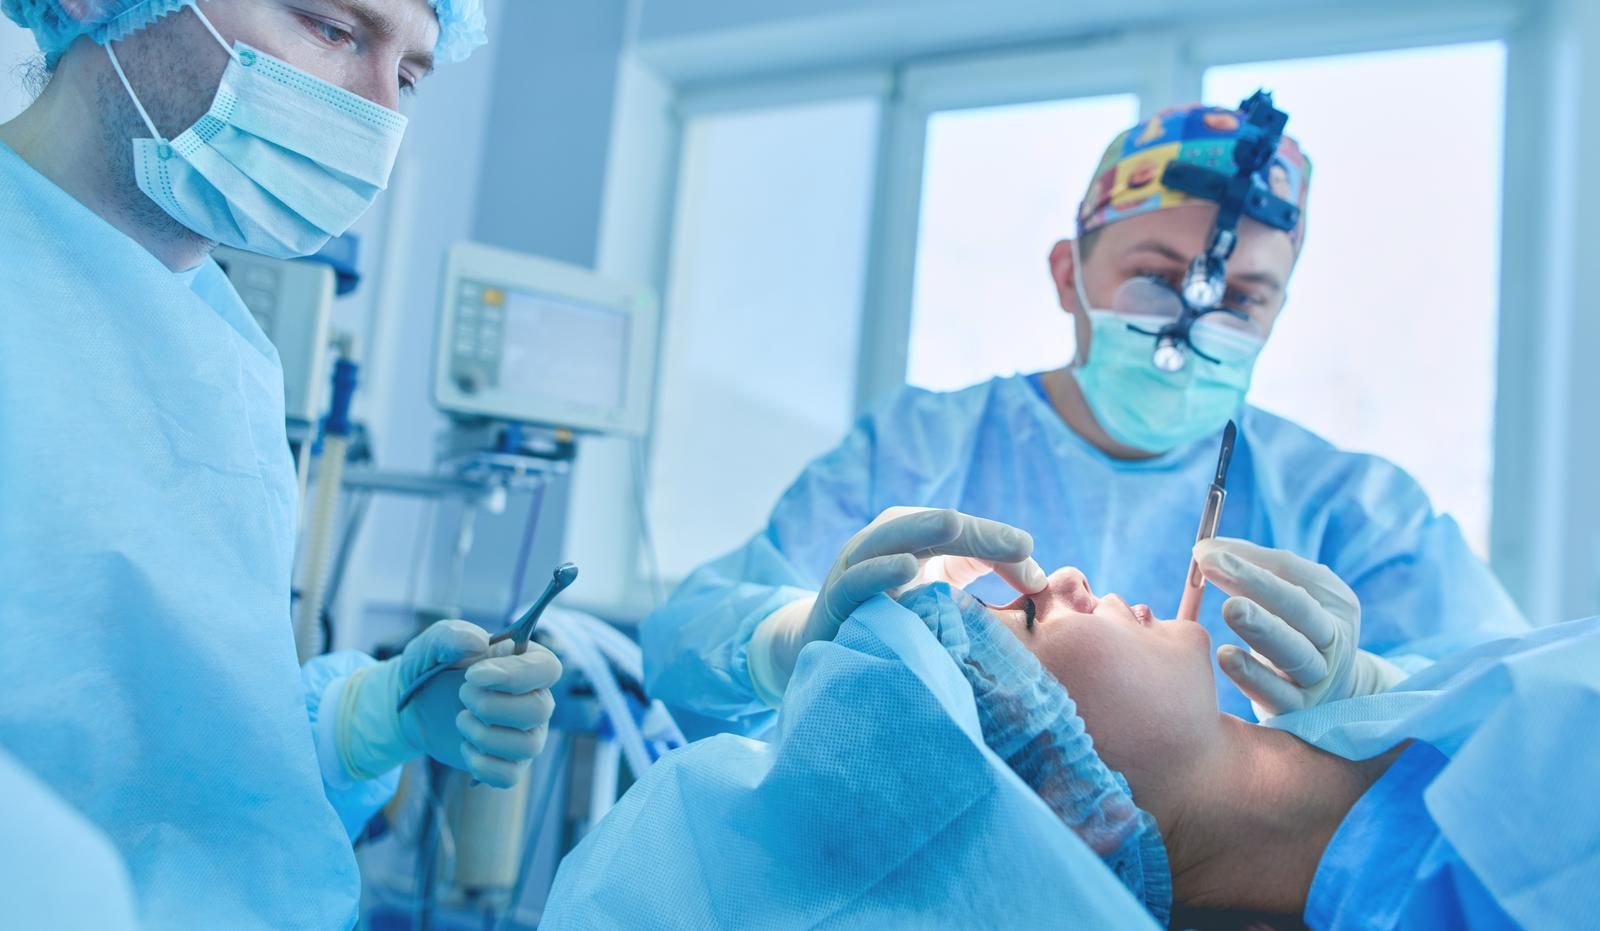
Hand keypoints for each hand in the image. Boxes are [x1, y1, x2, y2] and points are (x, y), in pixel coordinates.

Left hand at [337, 620, 561, 787]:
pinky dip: (481, 764)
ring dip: (484, 734)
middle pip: (540, 709)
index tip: (472, 675)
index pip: (548, 669)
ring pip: (528, 745)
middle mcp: (535, 699)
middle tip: (462, 695)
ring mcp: (526, 734)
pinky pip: (509, 775)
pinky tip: (465, 747)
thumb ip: (451, 636)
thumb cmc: (432, 668)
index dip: (514, 675)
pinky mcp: (509, 764)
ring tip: (461, 720)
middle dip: (492, 705)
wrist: (413, 707)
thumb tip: (478, 643)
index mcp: (526, 662)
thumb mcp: (432, 645)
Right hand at [748, 507, 1046, 702]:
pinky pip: (856, 582)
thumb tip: (1040, 581)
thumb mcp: (942, 591)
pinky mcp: (835, 598)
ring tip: (952, 524)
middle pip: (928, 527)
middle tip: (1016, 541)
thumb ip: (986, 577)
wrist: (829, 645)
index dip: (998, 545)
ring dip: (918, 531)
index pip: (961, 534)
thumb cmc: (894, 614)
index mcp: (911, 536)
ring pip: (885, 541)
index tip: (1035, 569)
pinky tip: (904, 568)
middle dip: (973, 531)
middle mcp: (882, 542)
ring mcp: (855, 567)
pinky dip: (878, 571)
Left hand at [1193, 538, 1403, 716]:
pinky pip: (1276, 694)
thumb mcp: (1293, 596)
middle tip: (1215, 567)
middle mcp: (1332, 642)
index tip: (1206, 552)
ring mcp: (1318, 679)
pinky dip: (1252, 676)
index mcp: (1334, 606)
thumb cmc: (1299, 632)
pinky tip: (1226, 657)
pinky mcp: (1298, 712)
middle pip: (1299, 612)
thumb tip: (1204, 550)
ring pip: (1293, 654)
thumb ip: (1253, 568)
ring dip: (1261, 630)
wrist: (1335, 696)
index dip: (1251, 564)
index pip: (1294, 578)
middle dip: (1258, 586)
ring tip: (1230, 609)